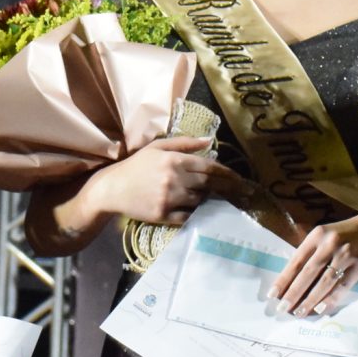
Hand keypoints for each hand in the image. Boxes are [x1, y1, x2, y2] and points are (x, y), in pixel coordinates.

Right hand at [82, 135, 239, 224]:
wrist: (112, 188)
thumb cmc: (136, 166)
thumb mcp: (158, 148)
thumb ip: (185, 143)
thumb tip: (209, 140)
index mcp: (174, 160)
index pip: (208, 166)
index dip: (226, 173)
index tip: (239, 178)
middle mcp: (174, 178)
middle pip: (209, 184)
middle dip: (229, 188)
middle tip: (245, 192)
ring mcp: (169, 198)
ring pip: (200, 200)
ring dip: (210, 200)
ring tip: (219, 200)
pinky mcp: (163, 214)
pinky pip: (188, 216)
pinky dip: (197, 214)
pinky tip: (203, 212)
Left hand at [272, 215, 357, 315]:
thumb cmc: (342, 234)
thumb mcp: (323, 236)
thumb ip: (309, 253)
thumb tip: (289, 281)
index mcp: (317, 236)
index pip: (296, 260)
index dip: (284, 279)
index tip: (272, 295)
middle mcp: (330, 244)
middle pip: (309, 272)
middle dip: (294, 293)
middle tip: (283, 308)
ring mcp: (347, 255)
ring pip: (325, 282)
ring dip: (311, 300)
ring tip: (299, 313)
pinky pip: (343, 286)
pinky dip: (331, 299)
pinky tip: (320, 309)